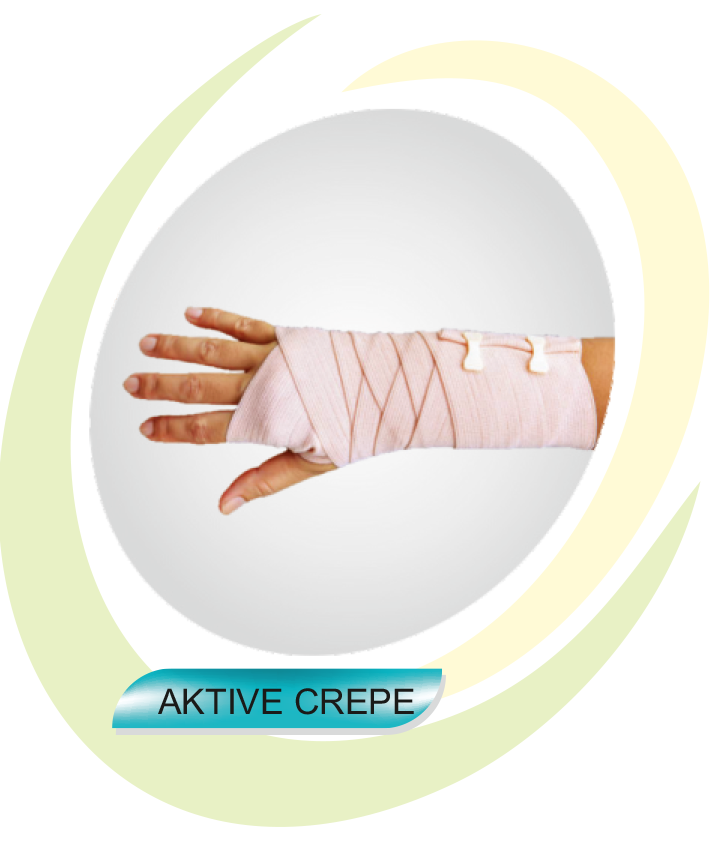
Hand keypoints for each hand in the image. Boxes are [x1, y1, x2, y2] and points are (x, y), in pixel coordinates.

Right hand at [123, 307, 335, 514]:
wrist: (392, 388)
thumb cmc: (356, 428)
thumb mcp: (312, 464)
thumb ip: (263, 480)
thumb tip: (224, 505)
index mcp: (266, 419)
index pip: (206, 428)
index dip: (172, 429)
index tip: (144, 428)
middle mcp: (263, 384)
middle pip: (199, 386)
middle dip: (160, 386)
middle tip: (130, 384)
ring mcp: (273, 357)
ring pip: (213, 349)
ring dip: (177, 347)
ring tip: (146, 344)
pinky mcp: (286, 337)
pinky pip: (244, 325)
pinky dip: (217, 318)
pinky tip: (191, 313)